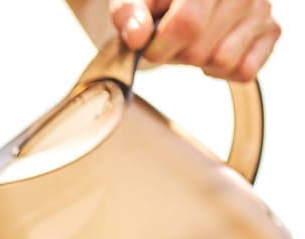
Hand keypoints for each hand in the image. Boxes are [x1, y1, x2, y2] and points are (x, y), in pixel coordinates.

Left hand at [113, 0, 279, 79]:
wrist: (182, 3)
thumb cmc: (157, 3)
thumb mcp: (133, 0)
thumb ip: (128, 14)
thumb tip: (138, 37)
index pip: (187, 23)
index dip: (160, 46)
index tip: (149, 47)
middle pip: (199, 49)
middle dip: (177, 55)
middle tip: (174, 41)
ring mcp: (261, 8)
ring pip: (223, 61)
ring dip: (200, 62)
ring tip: (195, 43)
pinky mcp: (272, 30)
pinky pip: (244, 70)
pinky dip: (223, 70)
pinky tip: (214, 49)